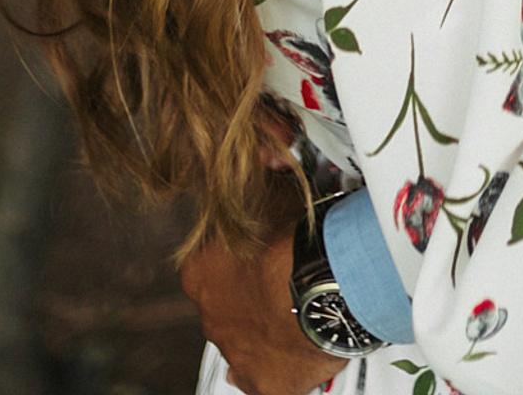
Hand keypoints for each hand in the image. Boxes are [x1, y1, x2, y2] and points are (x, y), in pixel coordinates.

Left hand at [179, 181, 343, 394]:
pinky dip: (274, 367)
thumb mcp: (271, 191)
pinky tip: (292, 352)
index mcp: (200, 272)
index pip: (209, 262)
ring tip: (297, 310)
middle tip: (285, 278)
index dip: (239, 254)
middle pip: (227, 304)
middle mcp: (209, 316)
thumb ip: (262, 178)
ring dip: (265, 326)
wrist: (322, 285)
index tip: (265, 247)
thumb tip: (263, 151)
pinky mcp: (262, 383)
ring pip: (245, 340)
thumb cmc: (294, 236)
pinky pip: (261, 378)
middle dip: (251, 293)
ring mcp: (234, 352)